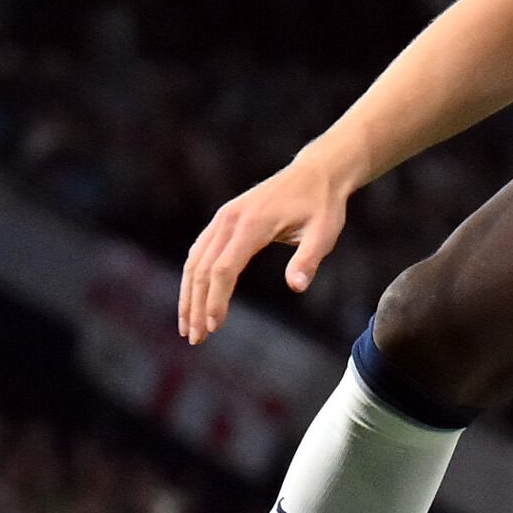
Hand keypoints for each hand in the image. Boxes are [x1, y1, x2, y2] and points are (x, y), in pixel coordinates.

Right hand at [180, 145, 358, 343]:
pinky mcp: (223, 219)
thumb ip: (309, 260)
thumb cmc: (322, 207)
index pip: (224, 268)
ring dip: (188, 295)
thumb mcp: (324, 233)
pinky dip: (193, 278)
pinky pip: (200, 251)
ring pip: (194, 260)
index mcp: (252, 224)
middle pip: (202, 268)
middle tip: (195, 339)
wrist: (316, 174)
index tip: (214, 327)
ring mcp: (223, 217)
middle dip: (195, 306)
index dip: (216, 299)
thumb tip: (297, 287)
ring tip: (188, 327)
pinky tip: (193, 300)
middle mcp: (230, 219)